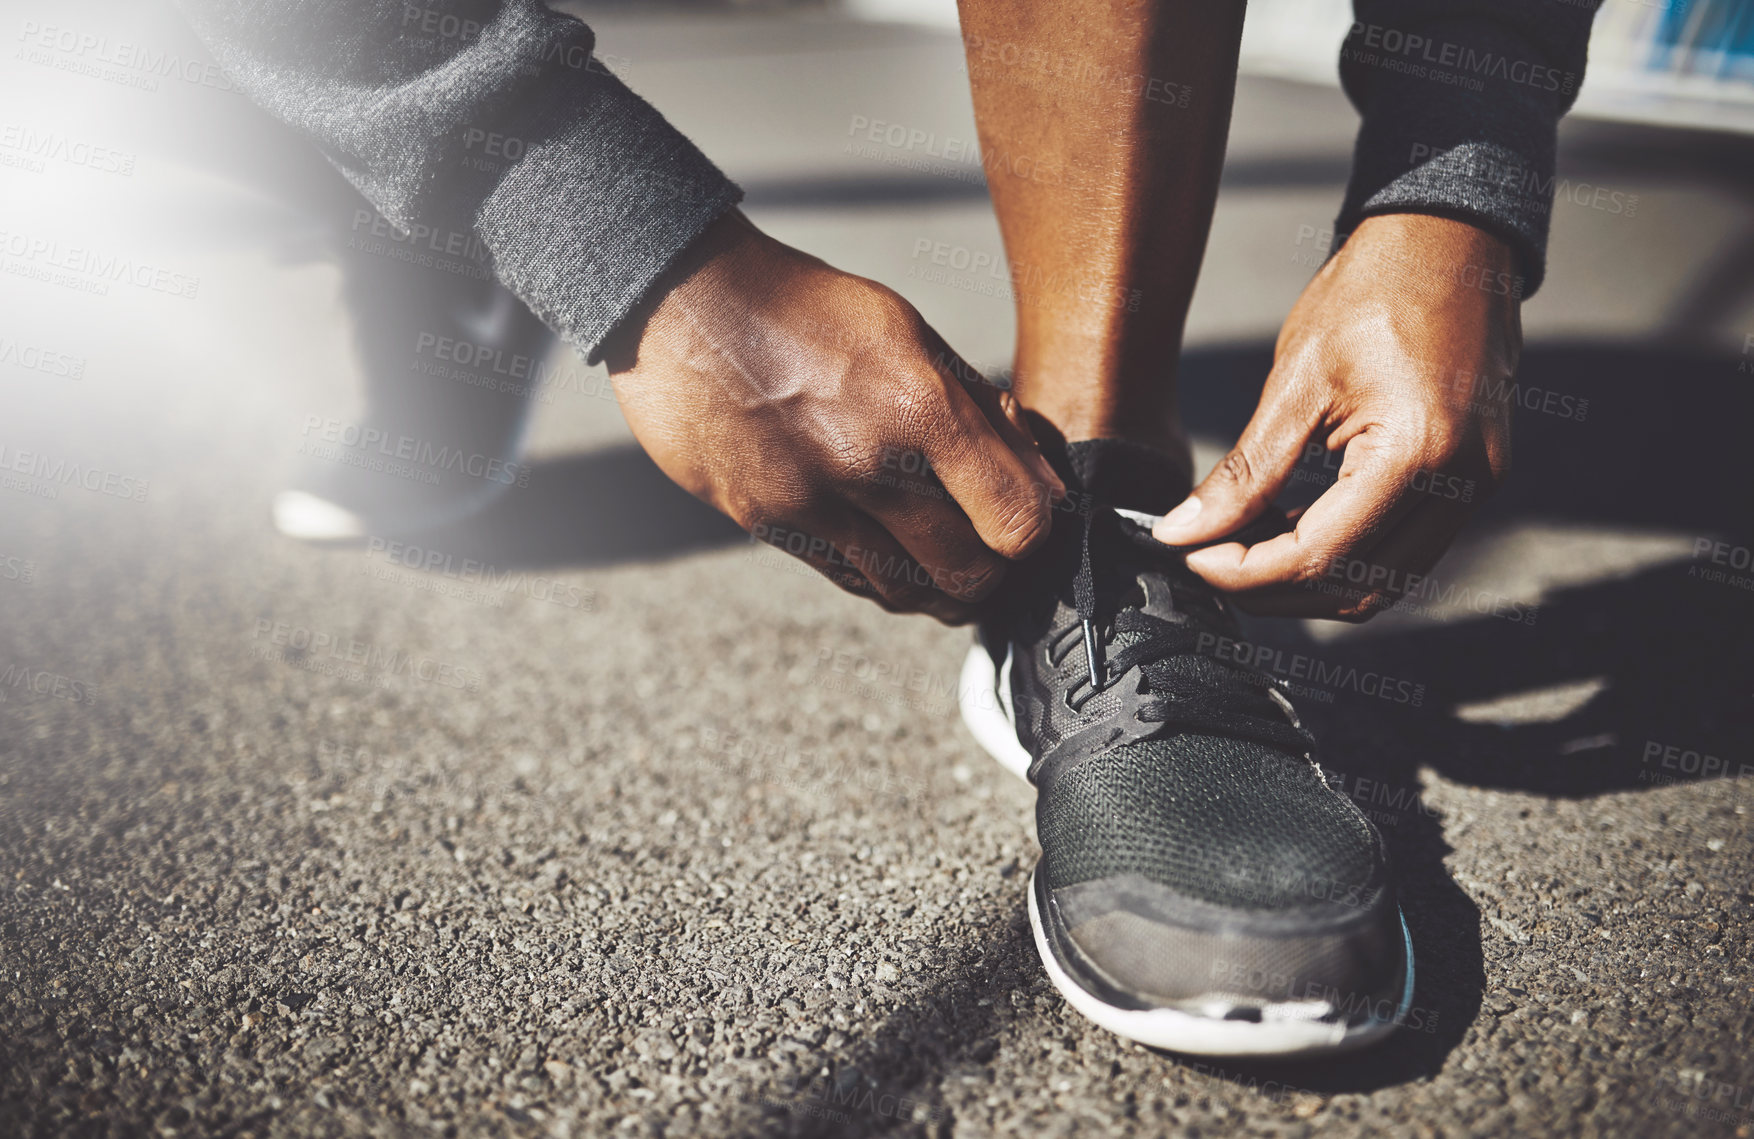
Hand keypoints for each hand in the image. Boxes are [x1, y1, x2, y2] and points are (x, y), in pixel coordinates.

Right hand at [603, 210, 1063, 622]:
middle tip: (991, 557)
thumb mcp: (907, 332)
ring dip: (936, 590)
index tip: (1029, 522)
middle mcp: (867, 462)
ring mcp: (810, 499)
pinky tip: (887, 555)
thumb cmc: (804, 310)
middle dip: (991, 575)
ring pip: (904, 592)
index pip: (1016, 519)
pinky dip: (879, 580)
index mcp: (918, 404)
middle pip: (966, 573)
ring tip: (944, 565)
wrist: (682, 304)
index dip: (1035, 532)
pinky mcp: (765, 521)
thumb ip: (977, 407)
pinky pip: (844, 578)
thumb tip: (1039, 475)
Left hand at [1152, 214, 1519, 619]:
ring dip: (1310, 582)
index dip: (1244, 572)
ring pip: (1384, 584)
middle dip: (1273, 589)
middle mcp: (1462, 483)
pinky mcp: (1474, 481)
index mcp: (1416, 453)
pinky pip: (1405, 552)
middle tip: (1209, 558)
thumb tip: (1183, 531)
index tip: (1190, 556)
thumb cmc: (1375, 291)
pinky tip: (1291, 528)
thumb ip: (1244, 471)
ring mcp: (1478, 486)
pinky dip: (1345, 556)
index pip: (1318, 556)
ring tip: (1245, 547)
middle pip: (1355, 588)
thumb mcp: (1295, 379)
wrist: (1451, 240)